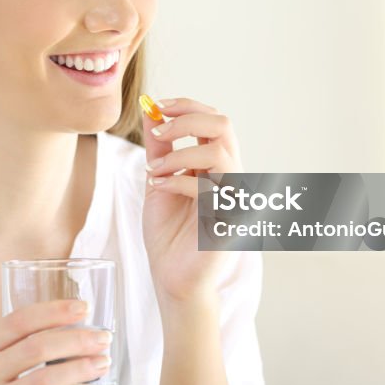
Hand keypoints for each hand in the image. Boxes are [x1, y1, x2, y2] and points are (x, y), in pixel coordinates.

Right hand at [0, 300, 109, 384]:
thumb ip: (12, 339)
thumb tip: (66, 321)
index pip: (20, 321)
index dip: (54, 311)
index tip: (83, 308)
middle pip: (37, 349)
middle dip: (76, 341)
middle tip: (102, 338)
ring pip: (44, 381)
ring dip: (80, 369)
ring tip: (102, 363)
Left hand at [141, 97, 242, 304]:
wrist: (173, 280)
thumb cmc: (169, 236)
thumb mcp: (159, 182)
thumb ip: (160, 149)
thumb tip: (150, 112)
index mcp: (216, 167)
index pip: (213, 120)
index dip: (188, 106)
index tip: (158, 105)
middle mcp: (230, 177)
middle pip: (223, 125)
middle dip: (187, 119)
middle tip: (158, 133)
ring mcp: (234, 198)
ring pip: (218, 151)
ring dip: (179, 154)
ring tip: (153, 172)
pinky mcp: (229, 220)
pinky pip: (207, 186)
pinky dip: (176, 180)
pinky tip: (158, 188)